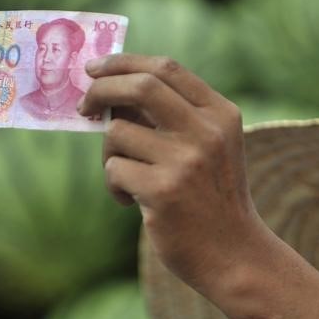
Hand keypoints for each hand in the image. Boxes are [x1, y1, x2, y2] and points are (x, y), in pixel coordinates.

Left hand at [78, 54, 268, 295]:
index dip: (124, 63)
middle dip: (101, 90)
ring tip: (126, 179)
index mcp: (221, 114)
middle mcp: (207, 131)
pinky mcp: (163, 191)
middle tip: (84, 106)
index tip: (96, 68)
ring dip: (109, 155)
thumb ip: (174, 117)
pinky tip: (129, 202)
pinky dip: (113, 186)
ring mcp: (186, 161)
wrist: (234, 255)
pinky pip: (114, 170)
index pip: (167, 68)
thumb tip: (112, 92)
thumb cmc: (211, 200)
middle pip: (140, 86)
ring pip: (117, 133)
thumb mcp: (209, 149)